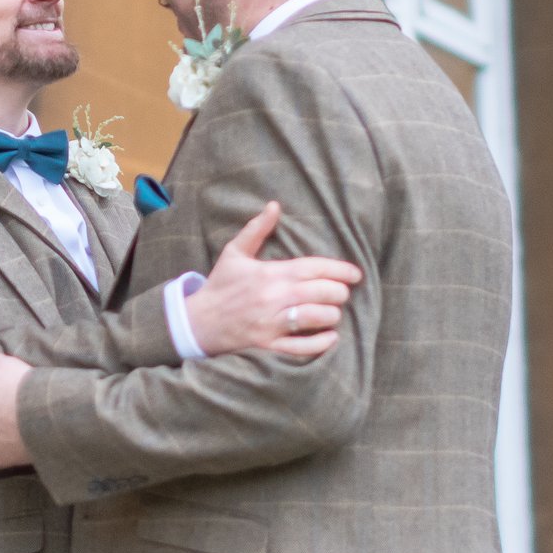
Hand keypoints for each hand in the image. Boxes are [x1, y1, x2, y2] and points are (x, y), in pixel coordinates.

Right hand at [183, 202, 361, 359]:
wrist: (197, 322)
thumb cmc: (220, 286)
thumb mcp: (234, 253)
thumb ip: (256, 230)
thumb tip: (274, 205)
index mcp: (270, 273)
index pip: (314, 268)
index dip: (340, 270)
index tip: (355, 274)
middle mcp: (274, 297)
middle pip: (321, 292)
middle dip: (339, 292)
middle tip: (342, 293)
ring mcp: (271, 323)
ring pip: (316, 317)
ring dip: (332, 315)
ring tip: (333, 312)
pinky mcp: (268, 346)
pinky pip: (301, 347)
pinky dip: (321, 342)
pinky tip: (330, 336)